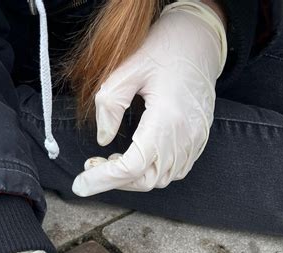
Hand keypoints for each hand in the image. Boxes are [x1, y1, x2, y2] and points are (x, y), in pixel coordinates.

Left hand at [72, 0, 226, 196]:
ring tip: (111, 160)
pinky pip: (175, 170)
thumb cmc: (166, 47)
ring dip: (133, 177)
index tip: (80, 185)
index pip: (131, 167)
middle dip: (115, 180)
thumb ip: (109, 105)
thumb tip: (103, 139)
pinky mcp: (199, 140)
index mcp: (166, 119)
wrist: (202, 38)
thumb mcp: (128, 67)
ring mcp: (195, 140)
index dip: (103, 180)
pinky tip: (136, 156)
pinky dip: (151, 171)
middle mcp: (185, 136)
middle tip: (92, 165)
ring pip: (160, 179)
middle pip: (146, 179)